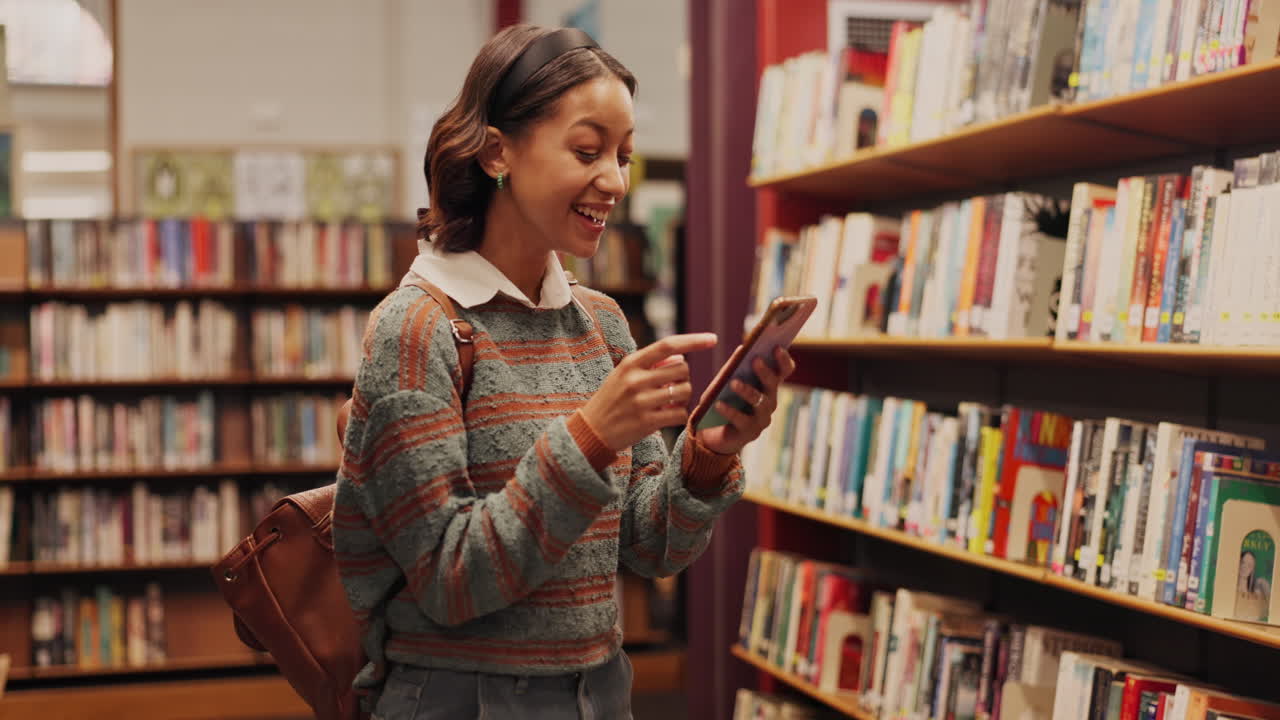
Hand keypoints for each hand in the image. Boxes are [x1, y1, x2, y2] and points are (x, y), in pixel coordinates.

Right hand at [580, 333, 717, 451]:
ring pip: (685, 391)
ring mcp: (642, 402)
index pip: (668, 345)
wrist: (591, 431)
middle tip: (671, 386)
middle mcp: (636, 380)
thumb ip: (650, 364)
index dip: (693, 340)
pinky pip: (680, 414)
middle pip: (682, 369)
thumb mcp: (623, 375)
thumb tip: (681, 356)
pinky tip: (667, 415)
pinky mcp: (647, 423)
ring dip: (683, 396)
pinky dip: (679, 415)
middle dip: (683, 377)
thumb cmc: (611, 399)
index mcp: (631, 363)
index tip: (712, 338)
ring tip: (669, 401)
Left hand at [695, 346, 795, 454]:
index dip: (783, 359)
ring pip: (760, 402)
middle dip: (765, 371)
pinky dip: (729, 411)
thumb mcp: (727, 380)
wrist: (713, 433)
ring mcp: (762, 418)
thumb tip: (741, 349)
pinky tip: (719, 404)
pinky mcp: (749, 432)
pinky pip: (741, 420)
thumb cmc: (724, 400)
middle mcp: (770, 401)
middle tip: (755, 359)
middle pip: (772, 384)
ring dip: (747, 390)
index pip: (784, 370)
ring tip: (733, 383)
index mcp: (768, 385)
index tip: (777, 347)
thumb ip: (735, 366)